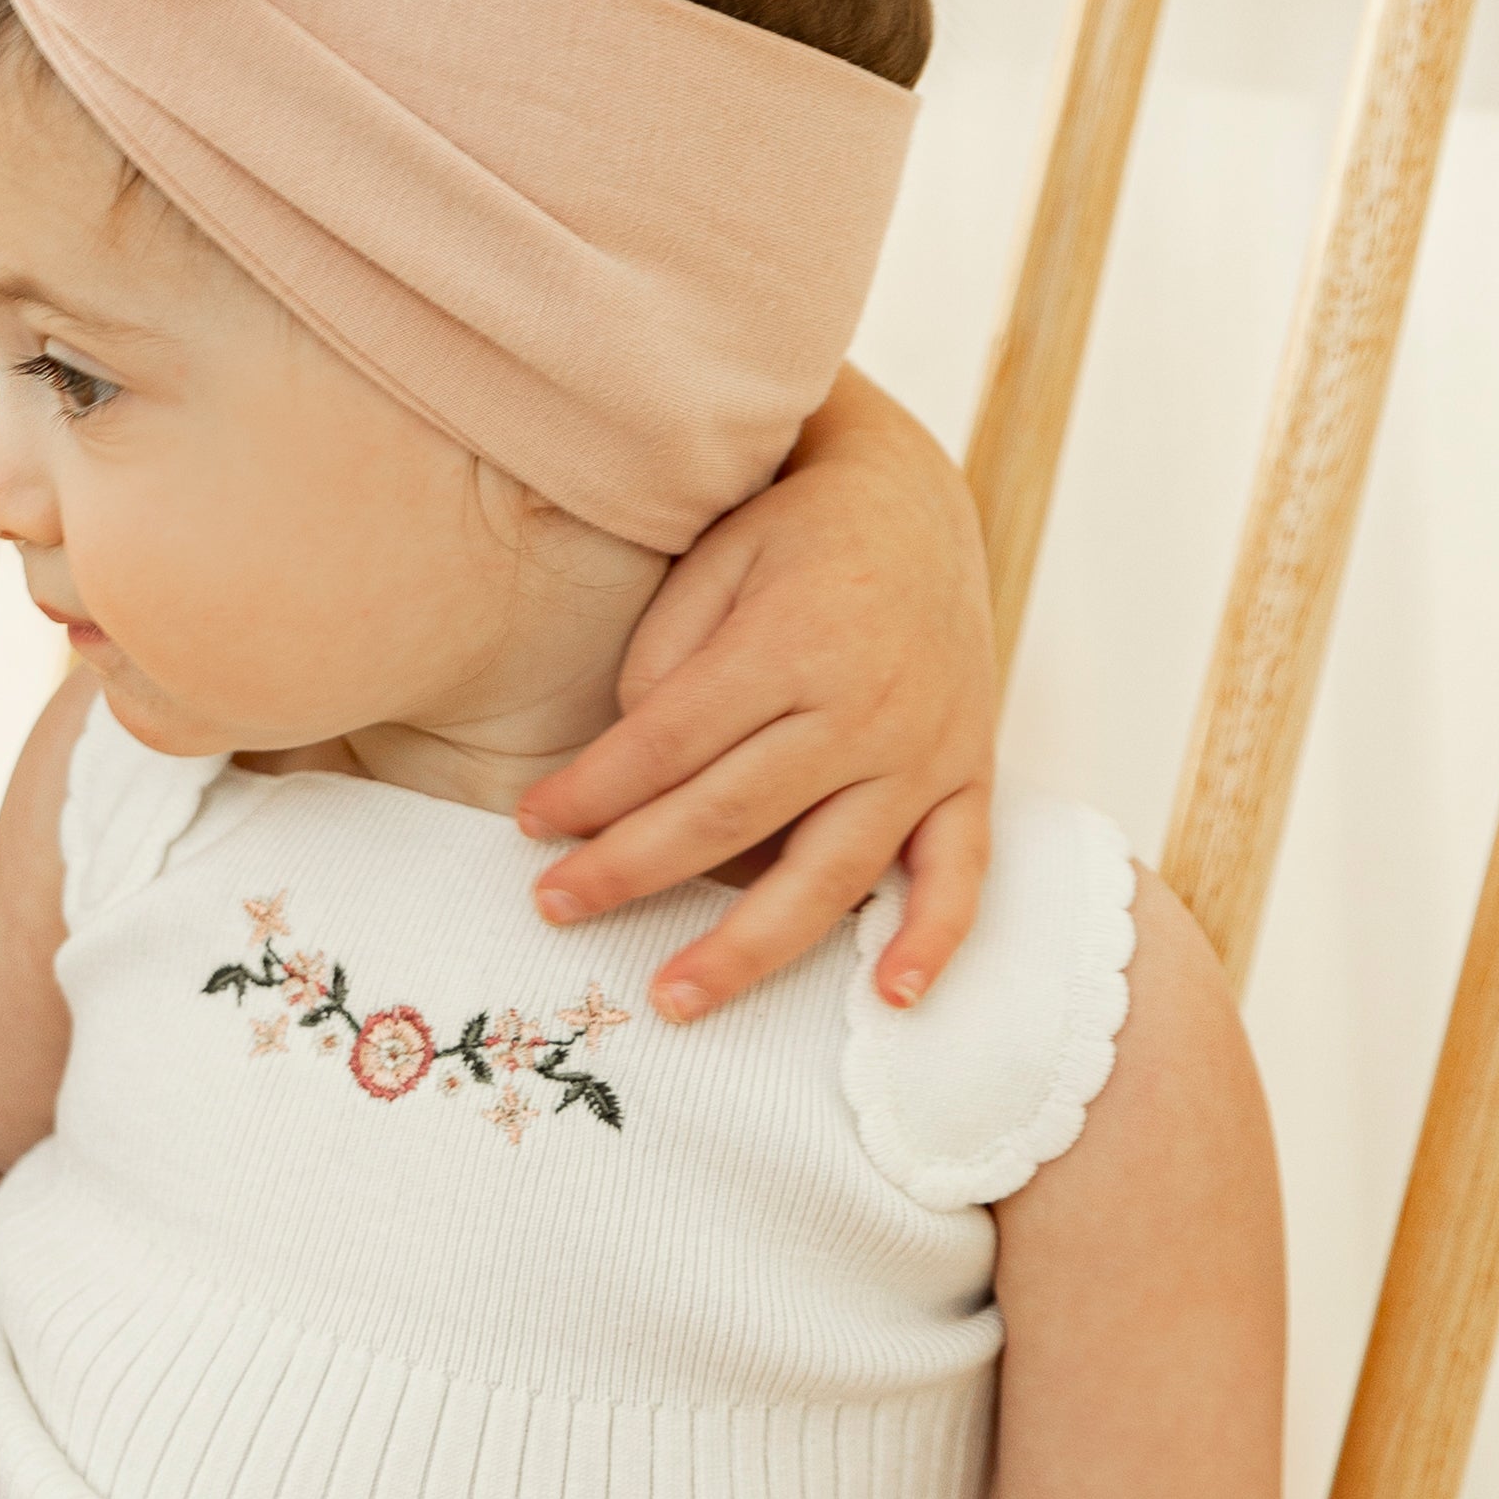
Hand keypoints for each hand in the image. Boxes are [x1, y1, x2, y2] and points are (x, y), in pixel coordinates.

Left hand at [514, 368, 993, 1014]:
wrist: (917, 500)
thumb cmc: (792, 534)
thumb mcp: (716, 559)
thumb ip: (667, 660)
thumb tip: (630, 771)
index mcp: (791, 642)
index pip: (669, 741)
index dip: (593, 791)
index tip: (530, 823)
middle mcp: (863, 707)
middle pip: (731, 815)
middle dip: (631, 869)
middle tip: (554, 908)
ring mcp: (923, 752)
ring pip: (830, 871)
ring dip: (749, 947)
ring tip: (676, 997)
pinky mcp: (968, 777)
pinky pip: (959, 871)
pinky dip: (933, 938)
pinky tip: (893, 999)